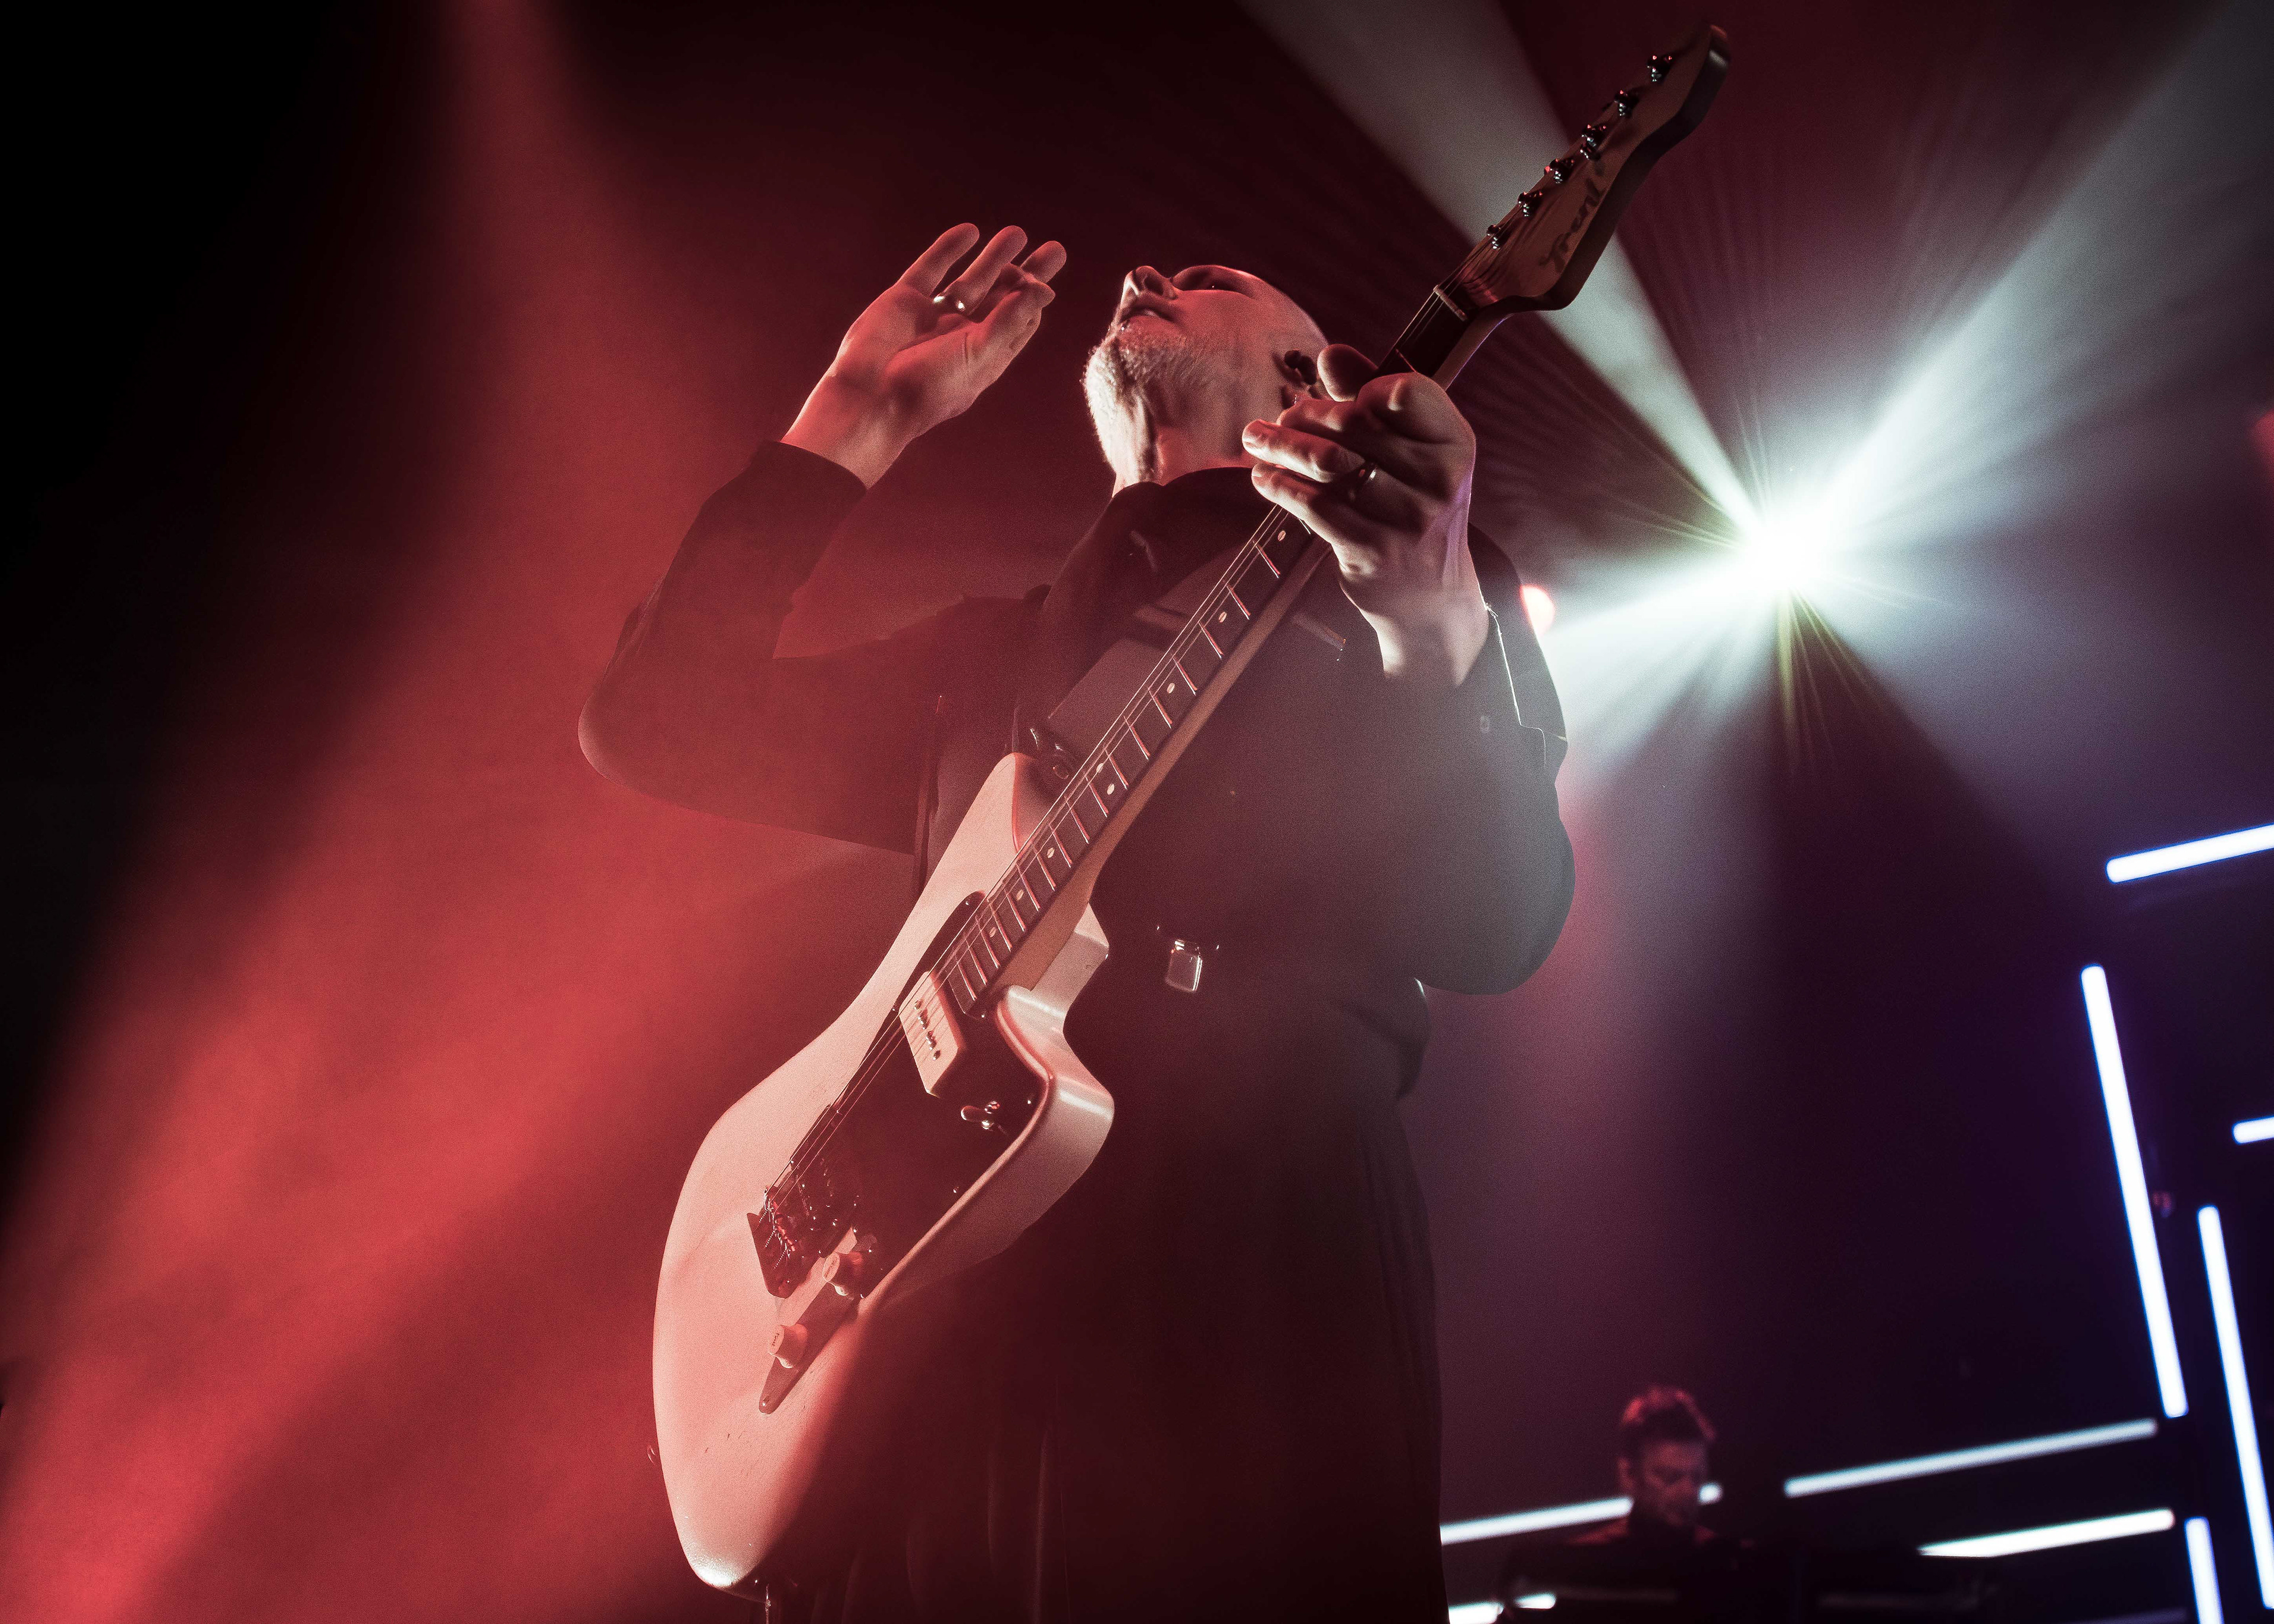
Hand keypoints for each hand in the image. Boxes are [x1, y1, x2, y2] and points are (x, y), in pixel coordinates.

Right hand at [784, 224, 1066, 485]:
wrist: (871, 393)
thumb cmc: (931, 385)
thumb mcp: (979, 353)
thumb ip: (1009, 319)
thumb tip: (1045, 289)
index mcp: (984, 355)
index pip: (1020, 322)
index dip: (1034, 300)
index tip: (1042, 281)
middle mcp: (961, 334)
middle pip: (1003, 298)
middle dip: (1028, 273)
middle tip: (1056, 249)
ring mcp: (934, 316)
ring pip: (970, 280)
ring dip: (995, 257)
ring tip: (1018, 232)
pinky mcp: (905, 300)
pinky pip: (931, 269)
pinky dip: (949, 249)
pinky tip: (969, 231)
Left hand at [1242, 345, 1489, 687]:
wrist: (1427, 593)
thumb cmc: (1408, 504)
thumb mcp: (1408, 451)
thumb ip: (1372, 397)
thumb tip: (1332, 354)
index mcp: (1454, 442)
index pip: (1405, 390)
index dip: (1362, 388)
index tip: (1338, 400)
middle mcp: (1439, 479)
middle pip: (1354, 424)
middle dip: (1304, 415)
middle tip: (1276, 419)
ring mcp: (1408, 518)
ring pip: (1327, 463)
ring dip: (1281, 447)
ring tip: (1256, 440)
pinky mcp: (1373, 550)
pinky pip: (1314, 505)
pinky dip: (1280, 486)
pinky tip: (1264, 478)